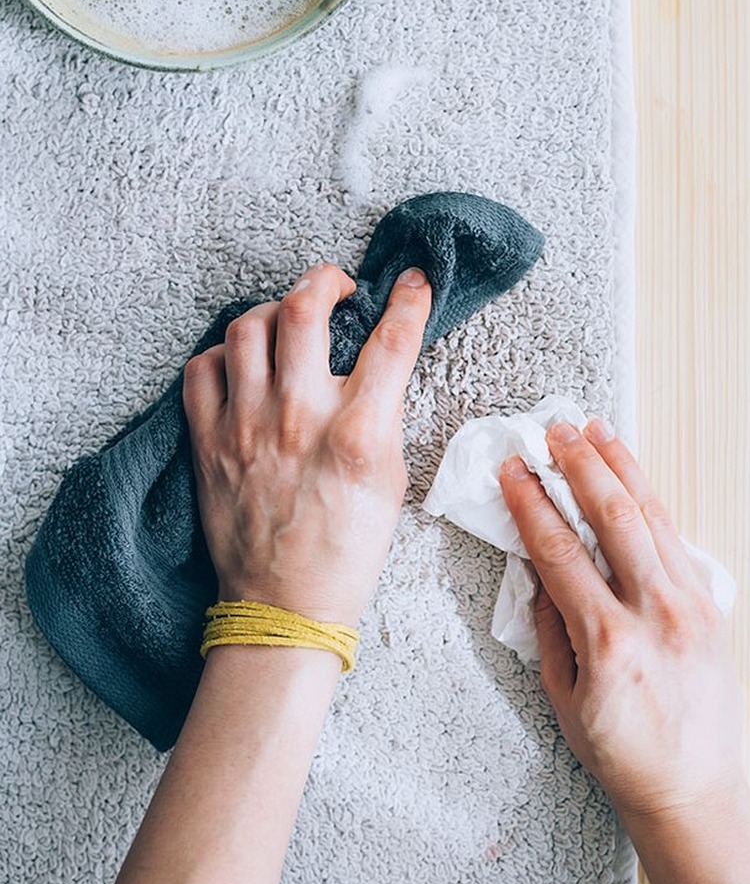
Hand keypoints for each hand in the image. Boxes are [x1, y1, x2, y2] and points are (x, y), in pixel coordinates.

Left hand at [182, 262, 430, 626]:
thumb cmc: (346, 549)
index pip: (392, 340)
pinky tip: (243, 364)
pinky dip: (223, 355)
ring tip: (287, 322)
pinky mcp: (208, 442)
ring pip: (247, 327)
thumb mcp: (391, 478)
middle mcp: (298, 419)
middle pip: (304, 308)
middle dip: (325, 279)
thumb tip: (380, 360)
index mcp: (356, 433)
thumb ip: (383, 413)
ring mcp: (246, 427)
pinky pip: (202, 369)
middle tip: (336, 286)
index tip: (413, 281)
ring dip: (273, 311)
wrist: (285, 605)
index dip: (409, 299)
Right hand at [499, 420, 742, 822]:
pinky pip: (676, 538)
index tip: (513, 470)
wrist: (693, 790)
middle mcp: (655, 614)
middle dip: (580, 465)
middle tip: (554, 431)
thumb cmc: (620, 753)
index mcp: (609, 642)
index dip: (531, 503)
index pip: (559, 550)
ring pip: (652, 516)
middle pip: (612, 517)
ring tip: (596, 430)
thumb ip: (548, 626)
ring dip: (621, 467)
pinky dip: (651, 499)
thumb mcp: (562, 696)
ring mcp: (691, 606)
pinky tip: (633, 476)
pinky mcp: (710, 606)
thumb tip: (537, 568)